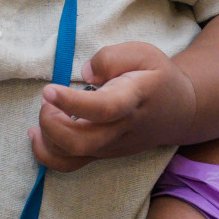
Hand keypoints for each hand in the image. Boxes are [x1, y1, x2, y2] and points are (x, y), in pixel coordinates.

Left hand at [32, 43, 195, 171]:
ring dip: (47, 137)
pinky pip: (70, 165)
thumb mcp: (143, 53)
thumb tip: (85, 73)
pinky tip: (37, 134)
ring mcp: (110, 147)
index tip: (48, 90)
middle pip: (81, 142)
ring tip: (46, 112)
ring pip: (72, 156)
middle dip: (51, 123)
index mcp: (132, 100)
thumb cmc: (157, 77)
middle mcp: (120, 130)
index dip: (72, 102)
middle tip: (47, 99)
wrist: (180, 111)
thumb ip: (111, 57)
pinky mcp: (102, 154)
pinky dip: (47, 153)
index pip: (102, 109)